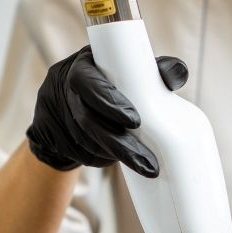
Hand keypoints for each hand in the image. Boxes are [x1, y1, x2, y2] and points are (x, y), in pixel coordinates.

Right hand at [25, 44, 188, 176]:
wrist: (67, 103)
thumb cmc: (108, 82)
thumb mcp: (126, 70)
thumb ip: (153, 70)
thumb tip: (178, 74)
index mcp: (80, 67)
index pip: (89, 84)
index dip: (110, 103)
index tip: (136, 122)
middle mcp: (62, 89)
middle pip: (89, 121)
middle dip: (120, 144)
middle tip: (148, 163)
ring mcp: (55, 115)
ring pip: (85, 142)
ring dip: (114, 155)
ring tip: (142, 165)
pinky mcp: (53, 138)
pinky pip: (81, 154)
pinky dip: (102, 159)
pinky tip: (118, 162)